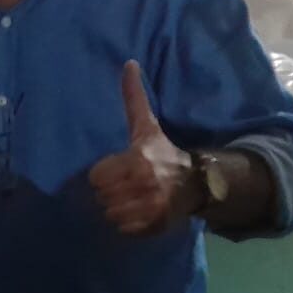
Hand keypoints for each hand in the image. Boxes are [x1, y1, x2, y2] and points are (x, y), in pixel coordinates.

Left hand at [89, 61, 196, 236]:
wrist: (197, 182)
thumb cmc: (163, 152)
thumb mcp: (147, 126)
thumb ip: (134, 98)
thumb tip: (128, 63)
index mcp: (137, 159)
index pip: (96, 176)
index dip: (103, 173)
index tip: (117, 170)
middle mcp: (143, 184)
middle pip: (101, 196)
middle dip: (109, 192)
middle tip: (124, 185)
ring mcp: (150, 207)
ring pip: (110, 214)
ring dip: (117, 209)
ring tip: (131, 199)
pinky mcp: (153, 226)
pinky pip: (123, 229)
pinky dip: (127, 224)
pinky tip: (139, 213)